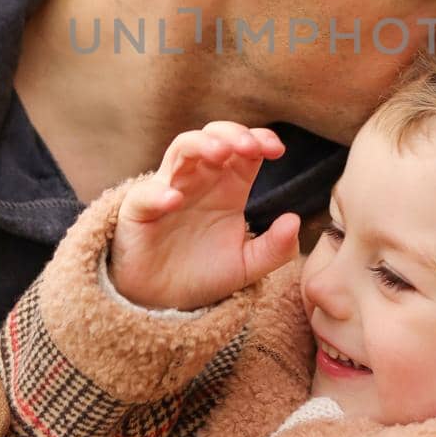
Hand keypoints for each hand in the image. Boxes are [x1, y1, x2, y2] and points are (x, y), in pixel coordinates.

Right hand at [108, 122, 301, 309]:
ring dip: (201, 144)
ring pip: (181, 148)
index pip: (245, 149)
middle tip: (250, 147)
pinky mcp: (140, 211)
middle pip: (213, 136)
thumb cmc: (202, 273)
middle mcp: (199, 181)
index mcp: (228, 187)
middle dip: (232, 134)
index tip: (277, 151)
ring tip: (219, 153)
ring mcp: (168, 190)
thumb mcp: (246, 266)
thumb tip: (295, 221)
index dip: (260, 140)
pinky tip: (174, 200)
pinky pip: (146, 194)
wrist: (162, 302)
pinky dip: (159, 192)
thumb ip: (274, 249)